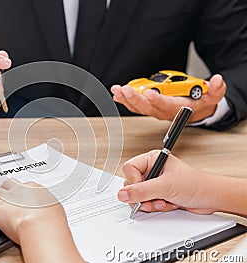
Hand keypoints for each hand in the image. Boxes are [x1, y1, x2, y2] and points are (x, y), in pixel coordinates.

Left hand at [0, 179, 66, 243]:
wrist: (41, 226)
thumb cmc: (52, 221)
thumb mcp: (54, 210)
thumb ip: (47, 207)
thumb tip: (48, 211)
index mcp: (35, 188)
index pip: (24, 185)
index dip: (21, 192)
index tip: (21, 197)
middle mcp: (19, 190)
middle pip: (8, 184)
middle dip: (6, 189)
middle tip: (5, 195)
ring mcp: (6, 198)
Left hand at [111, 74, 225, 122]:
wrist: (195, 111)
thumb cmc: (201, 102)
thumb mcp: (214, 96)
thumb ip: (216, 89)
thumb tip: (217, 80)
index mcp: (178, 108)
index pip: (166, 105)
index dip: (157, 99)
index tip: (149, 93)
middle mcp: (163, 111)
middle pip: (147, 107)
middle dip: (135, 98)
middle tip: (125, 90)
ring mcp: (155, 110)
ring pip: (139, 107)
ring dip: (126, 99)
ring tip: (117, 91)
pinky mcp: (150, 106)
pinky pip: (136, 106)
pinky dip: (126, 101)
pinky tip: (118, 95)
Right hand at [117, 150, 218, 214]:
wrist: (212, 198)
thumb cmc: (196, 184)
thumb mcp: (166, 186)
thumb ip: (142, 191)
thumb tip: (122, 194)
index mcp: (153, 159)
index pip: (129, 168)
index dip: (133, 181)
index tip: (142, 190)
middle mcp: (152, 170)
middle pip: (132, 184)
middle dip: (143, 196)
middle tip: (153, 199)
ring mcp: (155, 183)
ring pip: (139, 196)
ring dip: (151, 203)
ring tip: (164, 202)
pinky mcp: (159, 194)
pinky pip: (147, 203)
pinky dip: (156, 207)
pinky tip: (168, 204)